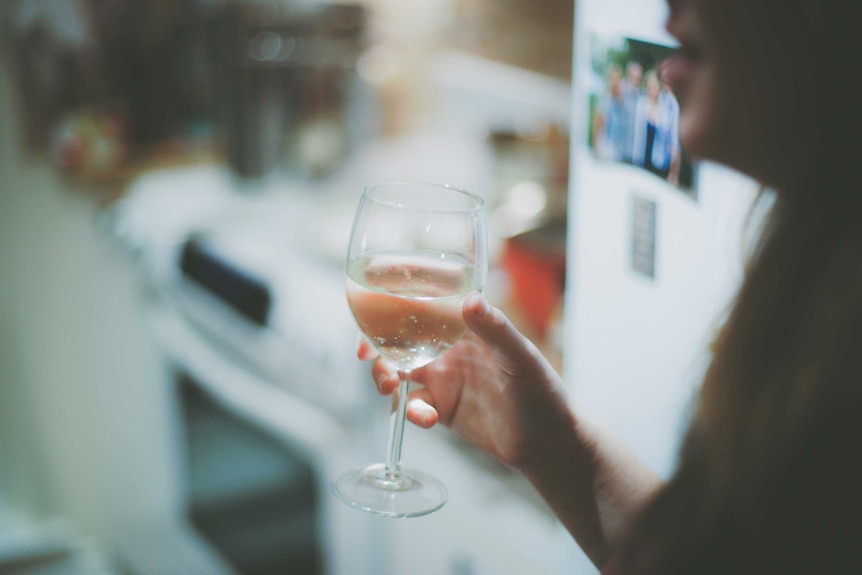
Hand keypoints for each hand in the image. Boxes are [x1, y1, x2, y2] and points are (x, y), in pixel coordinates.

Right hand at [359, 292, 571, 471]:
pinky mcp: (442, 409)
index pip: (426, 306)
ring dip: (386, 378)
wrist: (548, 444)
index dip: (395, 306)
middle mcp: (451, 349)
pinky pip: (414, 405)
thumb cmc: (543, 392)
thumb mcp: (520, 357)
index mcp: (468, 327)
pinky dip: (412, 411)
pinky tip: (426, 419)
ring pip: (399, 372)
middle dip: (378, 345)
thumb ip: (495, 329)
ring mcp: (445, 379)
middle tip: (366, 356)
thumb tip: (470, 299)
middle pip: (402, 339)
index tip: (374, 312)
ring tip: (388, 389)